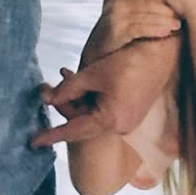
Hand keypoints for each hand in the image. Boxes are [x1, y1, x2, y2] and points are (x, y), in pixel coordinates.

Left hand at [34, 32, 178, 148]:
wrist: (162, 52)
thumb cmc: (129, 61)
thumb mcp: (92, 74)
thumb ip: (67, 89)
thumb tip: (47, 99)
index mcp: (111, 120)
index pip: (74, 130)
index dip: (52, 135)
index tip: (34, 141)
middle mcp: (120, 126)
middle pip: (82, 120)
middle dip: (63, 103)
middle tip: (45, 87)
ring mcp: (126, 120)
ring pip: (92, 112)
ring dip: (76, 96)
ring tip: (64, 74)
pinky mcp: (130, 111)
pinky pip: (103, 108)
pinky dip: (90, 96)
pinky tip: (78, 78)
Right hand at [84, 0, 180, 62]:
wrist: (98, 52)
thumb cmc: (118, 33)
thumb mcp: (129, 15)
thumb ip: (143, 5)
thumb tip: (171, 0)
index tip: (179, 4)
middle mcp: (115, 2)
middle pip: (146, 2)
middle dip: (166, 9)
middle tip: (181, 15)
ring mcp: (114, 16)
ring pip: (144, 14)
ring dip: (163, 20)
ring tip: (177, 25)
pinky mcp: (115, 31)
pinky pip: (139, 28)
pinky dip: (154, 29)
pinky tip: (166, 32)